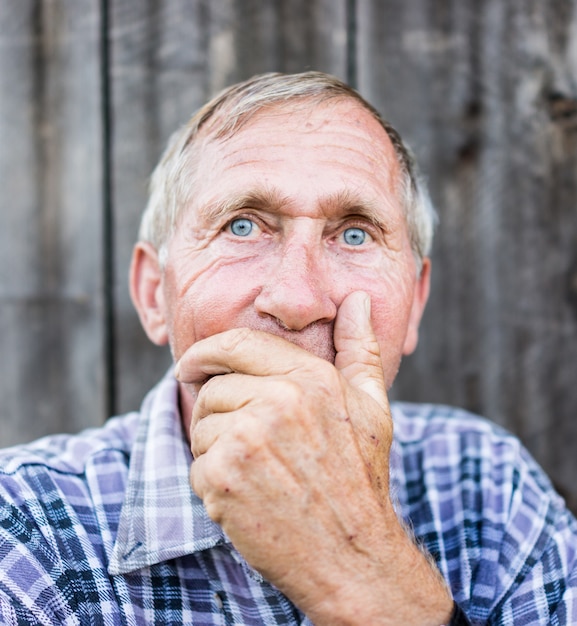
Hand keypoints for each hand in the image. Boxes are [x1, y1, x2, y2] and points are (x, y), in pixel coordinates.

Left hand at [176, 292, 452, 624]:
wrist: (353, 554)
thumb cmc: (360, 477)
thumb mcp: (371, 405)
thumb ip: (359, 348)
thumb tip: (357, 300)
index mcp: (310, 379)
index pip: (237, 345)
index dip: (206, 352)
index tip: (190, 365)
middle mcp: (279, 402)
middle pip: (212, 390)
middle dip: (218, 413)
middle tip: (247, 445)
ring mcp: (248, 440)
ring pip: (200, 427)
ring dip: (215, 449)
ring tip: (256, 473)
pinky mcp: (224, 479)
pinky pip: (195, 465)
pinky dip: (212, 483)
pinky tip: (247, 497)